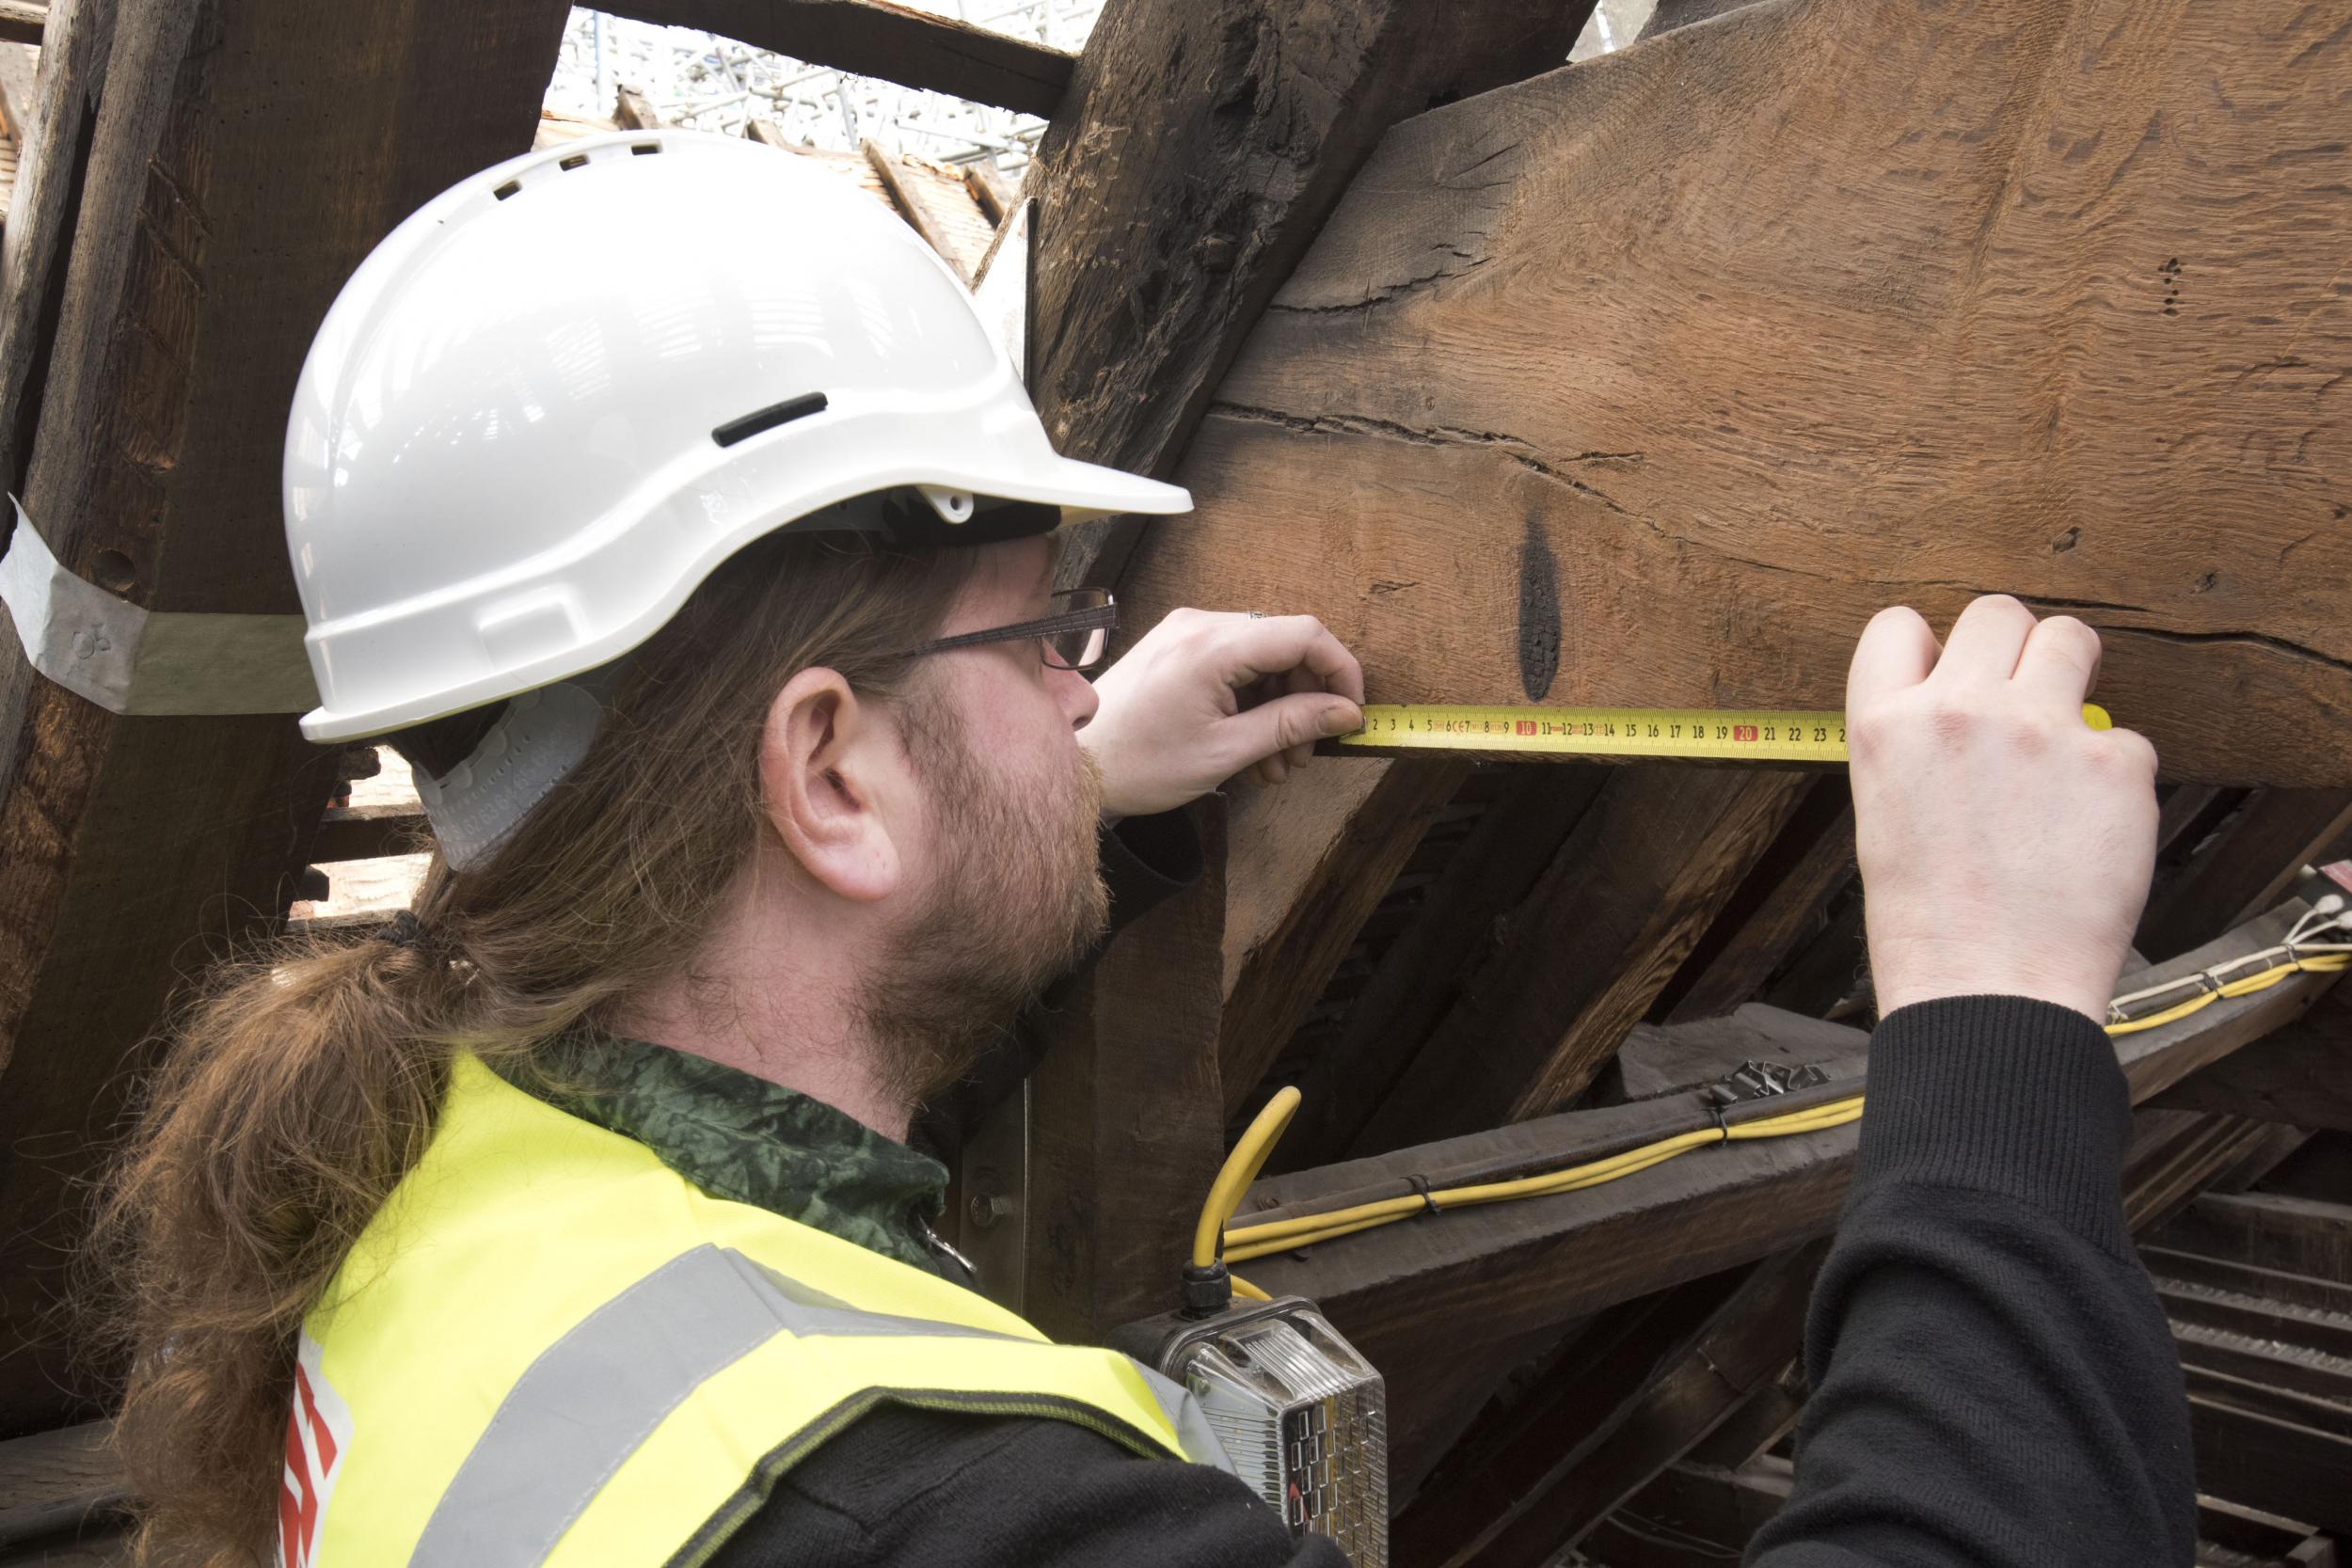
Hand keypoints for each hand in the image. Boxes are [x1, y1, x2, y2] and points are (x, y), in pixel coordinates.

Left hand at [1082, 609, 1364, 818]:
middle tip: (1302, 755)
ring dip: (1280, 708)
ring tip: (1273, 763)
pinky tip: (1250, 746)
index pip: (1304, 635)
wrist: (1078, 767)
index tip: (1350, 713)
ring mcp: (1186, 631)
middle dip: (1306, 700)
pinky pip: (1235, 662)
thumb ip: (1291, 725)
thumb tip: (1346, 712)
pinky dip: (1252, 700)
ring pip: (1264, 657)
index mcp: (1211, 646)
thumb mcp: (1225, 752)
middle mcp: (1199, 625)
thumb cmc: (1140, 764)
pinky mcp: (1177, 645)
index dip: (1340, 671)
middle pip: (1286, 645)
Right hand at [1847, 595, 2158, 1021]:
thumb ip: (1918, 740)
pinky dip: (2115, 775)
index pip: (1897, 625)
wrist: (1988, 990)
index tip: (1949, 673)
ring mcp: (2040, 730)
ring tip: (2064, 737)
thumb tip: (1970, 699)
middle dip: (2013, 648)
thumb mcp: (1884, 812)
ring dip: (2071, 675)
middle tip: (2022, 696)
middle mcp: (1959, 710)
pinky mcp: (2113, 762)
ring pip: (2071, 639)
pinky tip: (2088, 825)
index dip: (1929, 648)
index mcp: (1886, 725)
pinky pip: (2127, 738)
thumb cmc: (1929, 923)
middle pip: (1996, 613)